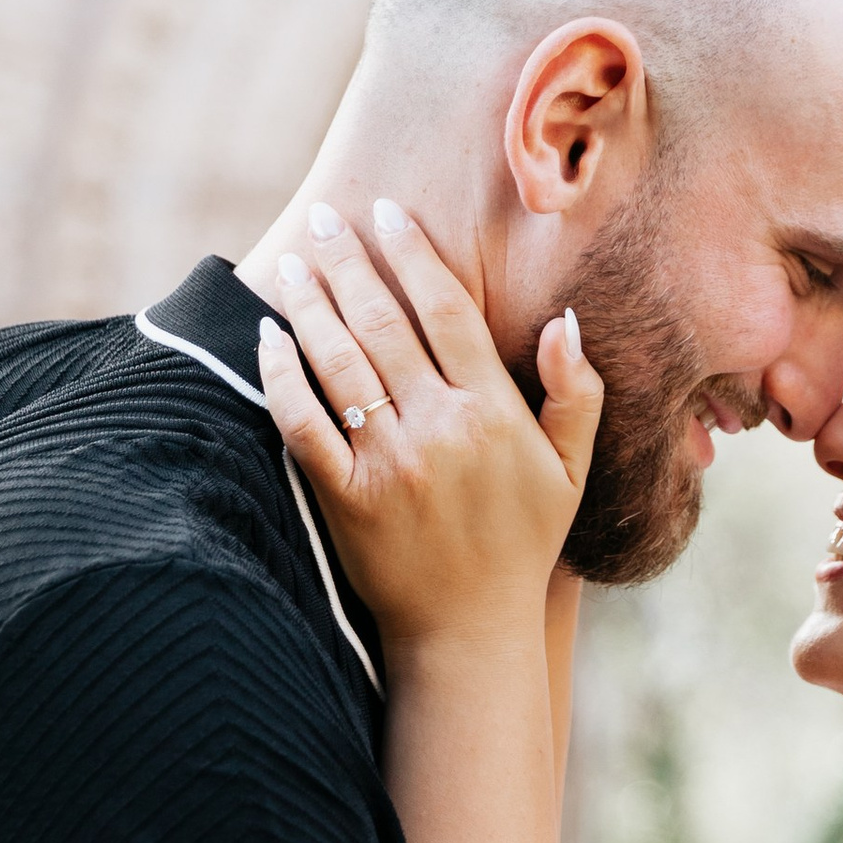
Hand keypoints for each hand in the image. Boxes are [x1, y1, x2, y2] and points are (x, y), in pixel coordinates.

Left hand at [257, 203, 601, 654]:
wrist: (468, 630)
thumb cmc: (522, 543)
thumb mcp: (571, 469)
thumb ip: (576, 393)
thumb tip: (567, 322)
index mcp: (493, 413)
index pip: (447, 311)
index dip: (415, 254)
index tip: (389, 212)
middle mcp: (439, 430)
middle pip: (382, 324)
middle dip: (349, 262)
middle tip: (325, 218)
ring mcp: (387, 463)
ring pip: (338, 363)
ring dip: (309, 305)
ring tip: (291, 264)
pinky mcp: (344, 497)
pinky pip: (303, 424)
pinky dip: (280, 376)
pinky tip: (266, 338)